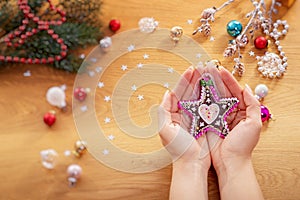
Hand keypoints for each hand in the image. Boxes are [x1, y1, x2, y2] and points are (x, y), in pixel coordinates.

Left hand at [158, 66, 210, 199]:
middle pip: (190, 92)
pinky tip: (216, 89)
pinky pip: (209, 107)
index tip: (191, 70)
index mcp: (173, 114)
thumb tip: (168, 93)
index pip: (179, 92)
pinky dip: (212, 97)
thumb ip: (163, 110)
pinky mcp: (206, 123)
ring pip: (200, 97)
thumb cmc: (178, 149)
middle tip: (202, 67)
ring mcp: (196, 118)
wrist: (191, 164)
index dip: (184, 80)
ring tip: (209, 74)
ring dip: (204, 85)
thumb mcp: (164, 129)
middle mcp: (184, 114)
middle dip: (195, 79)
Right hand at [209, 67, 261, 173]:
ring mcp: (217, 116)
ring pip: (212, 97)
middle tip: (207, 68)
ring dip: (206, 86)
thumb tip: (246, 88)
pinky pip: (203, 108)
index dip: (228, 79)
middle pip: (222, 91)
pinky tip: (195, 90)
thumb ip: (253, 105)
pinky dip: (199, 98)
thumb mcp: (254, 124)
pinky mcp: (207, 122)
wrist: (230, 162)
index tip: (220, 69)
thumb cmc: (243, 146)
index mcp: (242, 111)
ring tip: (200, 75)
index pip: (235, 90)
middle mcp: (229, 112)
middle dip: (215, 80)